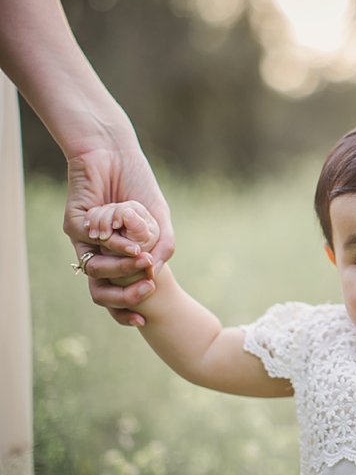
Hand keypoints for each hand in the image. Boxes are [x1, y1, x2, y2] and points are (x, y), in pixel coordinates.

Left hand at [64, 140, 173, 325]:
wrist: (116, 155)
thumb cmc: (139, 186)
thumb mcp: (160, 221)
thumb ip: (162, 247)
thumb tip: (155, 274)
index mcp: (120, 257)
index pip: (118, 295)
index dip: (128, 311)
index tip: (145, 320)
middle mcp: (100, 253)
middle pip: (100, 293)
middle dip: (124, 300)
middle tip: (148, 291)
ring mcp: (85, 241)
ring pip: (97, 272)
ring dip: (122, 268)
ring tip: (142, 257)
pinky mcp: (74, 225)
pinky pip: (93, 245)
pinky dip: (114, 240)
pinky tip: (126, 225)